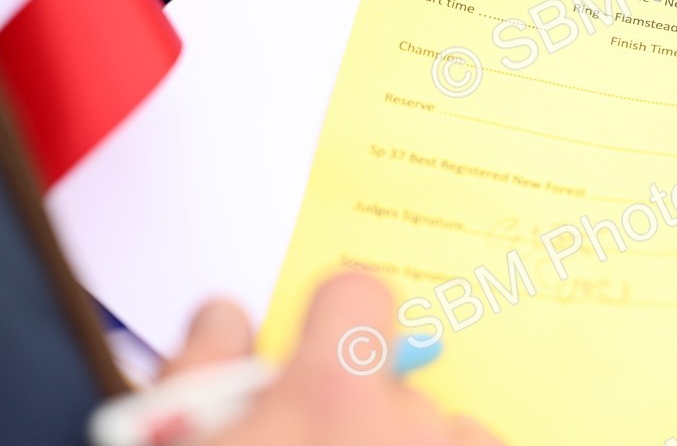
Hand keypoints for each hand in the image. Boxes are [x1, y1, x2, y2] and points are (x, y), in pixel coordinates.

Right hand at [162, 273, 503, 445]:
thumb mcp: (174, 437)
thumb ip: (203, 369)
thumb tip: (226, 316)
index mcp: (330, 393)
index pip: (359, 294)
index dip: (334, 317)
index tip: (321, 342)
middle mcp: (408, 426)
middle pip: (402, 378)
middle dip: (367, 406)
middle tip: (324, 442)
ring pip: (455, 430)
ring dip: (421, 444)